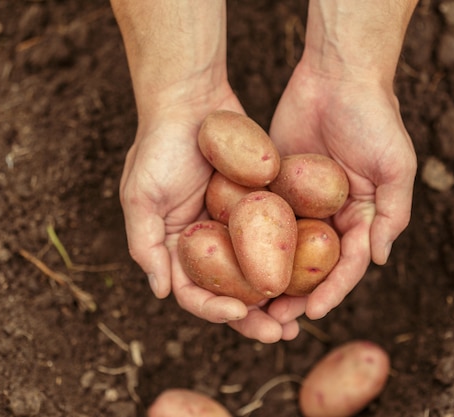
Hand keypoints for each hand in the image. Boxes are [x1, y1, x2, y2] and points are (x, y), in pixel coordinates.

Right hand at [120, 84, 302, 342]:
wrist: (190, 99)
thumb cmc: (158, 145)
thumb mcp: (140, 197)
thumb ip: (146, 245)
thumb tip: (161, 292)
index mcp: (179, 247)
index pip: (194, 292)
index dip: (214, 310)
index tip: (239, 314)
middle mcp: (208, 242)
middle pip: (232, 291)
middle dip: (254, 317)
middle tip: (280, 334)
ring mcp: (235, 226)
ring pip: (259, 271)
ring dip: (278, 297)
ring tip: (300, 317)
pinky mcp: (260, 206)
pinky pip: (277, 238)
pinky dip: (292, 258)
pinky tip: (314, 274)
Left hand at [268, 62, 416, 319]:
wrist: (337, 74)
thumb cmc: (375, 119)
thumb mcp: (396, 167)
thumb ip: (392, 214)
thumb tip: (379, 260)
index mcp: (361, 216)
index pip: (347, 264)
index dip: (333, 291)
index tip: (313, 312)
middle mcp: (329, 215)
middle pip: (311, 265)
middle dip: (296, 294)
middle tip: (276, 320)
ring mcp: (299, 201)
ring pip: (282, 249)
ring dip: (269, 277)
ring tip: (251, 304)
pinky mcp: (273, 184)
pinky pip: (260, 217)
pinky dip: (249, 241)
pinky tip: (233, 263)